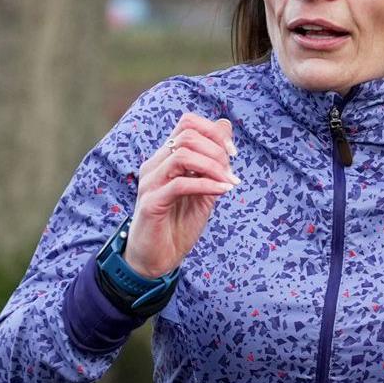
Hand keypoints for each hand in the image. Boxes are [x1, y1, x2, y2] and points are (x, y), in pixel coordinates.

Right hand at [124, 114, 240, 276]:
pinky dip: (207, 185)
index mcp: (165, 158)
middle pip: (187, 136)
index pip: (187, 123)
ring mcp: (150, 182)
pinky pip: (180, 184)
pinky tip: (222, 191)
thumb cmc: (178, 224)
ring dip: (213, 166)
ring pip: (182, 155)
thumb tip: (226, 125)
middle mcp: (155, 165)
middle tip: (231, 173)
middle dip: (217, 151)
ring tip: (228, 182)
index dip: (214, 132)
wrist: (156, 258)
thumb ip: (213, 160)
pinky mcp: (150, 203)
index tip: (233, 153)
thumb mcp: (203, 188)